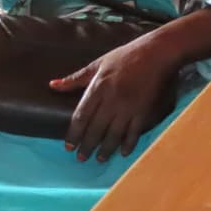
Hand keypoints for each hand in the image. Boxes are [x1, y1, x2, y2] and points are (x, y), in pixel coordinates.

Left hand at [50, 35, 176, 162]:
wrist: (158, 51)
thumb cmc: (127, 55)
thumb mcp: (99, 63)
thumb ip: (76, 78)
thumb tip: (52, 85)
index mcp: (98, 88)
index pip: (81, 117)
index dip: (74, 134)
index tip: (69, 146)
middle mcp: (111, 100)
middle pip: (95, 129)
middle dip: (87, 146)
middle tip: (82, 158)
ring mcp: (129, 107)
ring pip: (113, 134)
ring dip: (105, 149)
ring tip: (100, 159)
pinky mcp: (144, 110)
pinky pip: (134, 132)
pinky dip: (128, 144)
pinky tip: (123, 152)